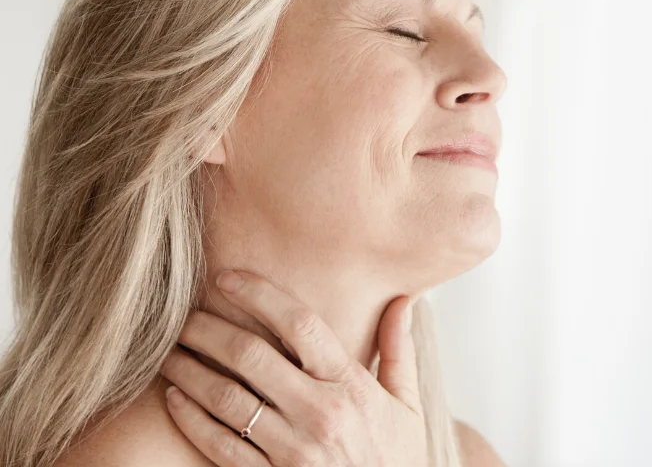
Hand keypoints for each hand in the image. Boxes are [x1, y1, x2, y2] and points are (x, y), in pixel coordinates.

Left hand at [159, 270, 426, 466]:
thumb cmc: (397, 459)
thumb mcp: (408, 404)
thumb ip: (398, 349)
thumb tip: (403, 298)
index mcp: (351, 386)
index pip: (301, 325)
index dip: (261, 295)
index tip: (228, 277)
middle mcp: (319, 413)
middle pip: (251, 356)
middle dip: (209, 329)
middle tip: (183, 314)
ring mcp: (292, 450)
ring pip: (227, 398)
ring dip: (190, 370)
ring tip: (169, 351)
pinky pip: (220, 445)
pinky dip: (191, 419)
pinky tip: (175, 399)